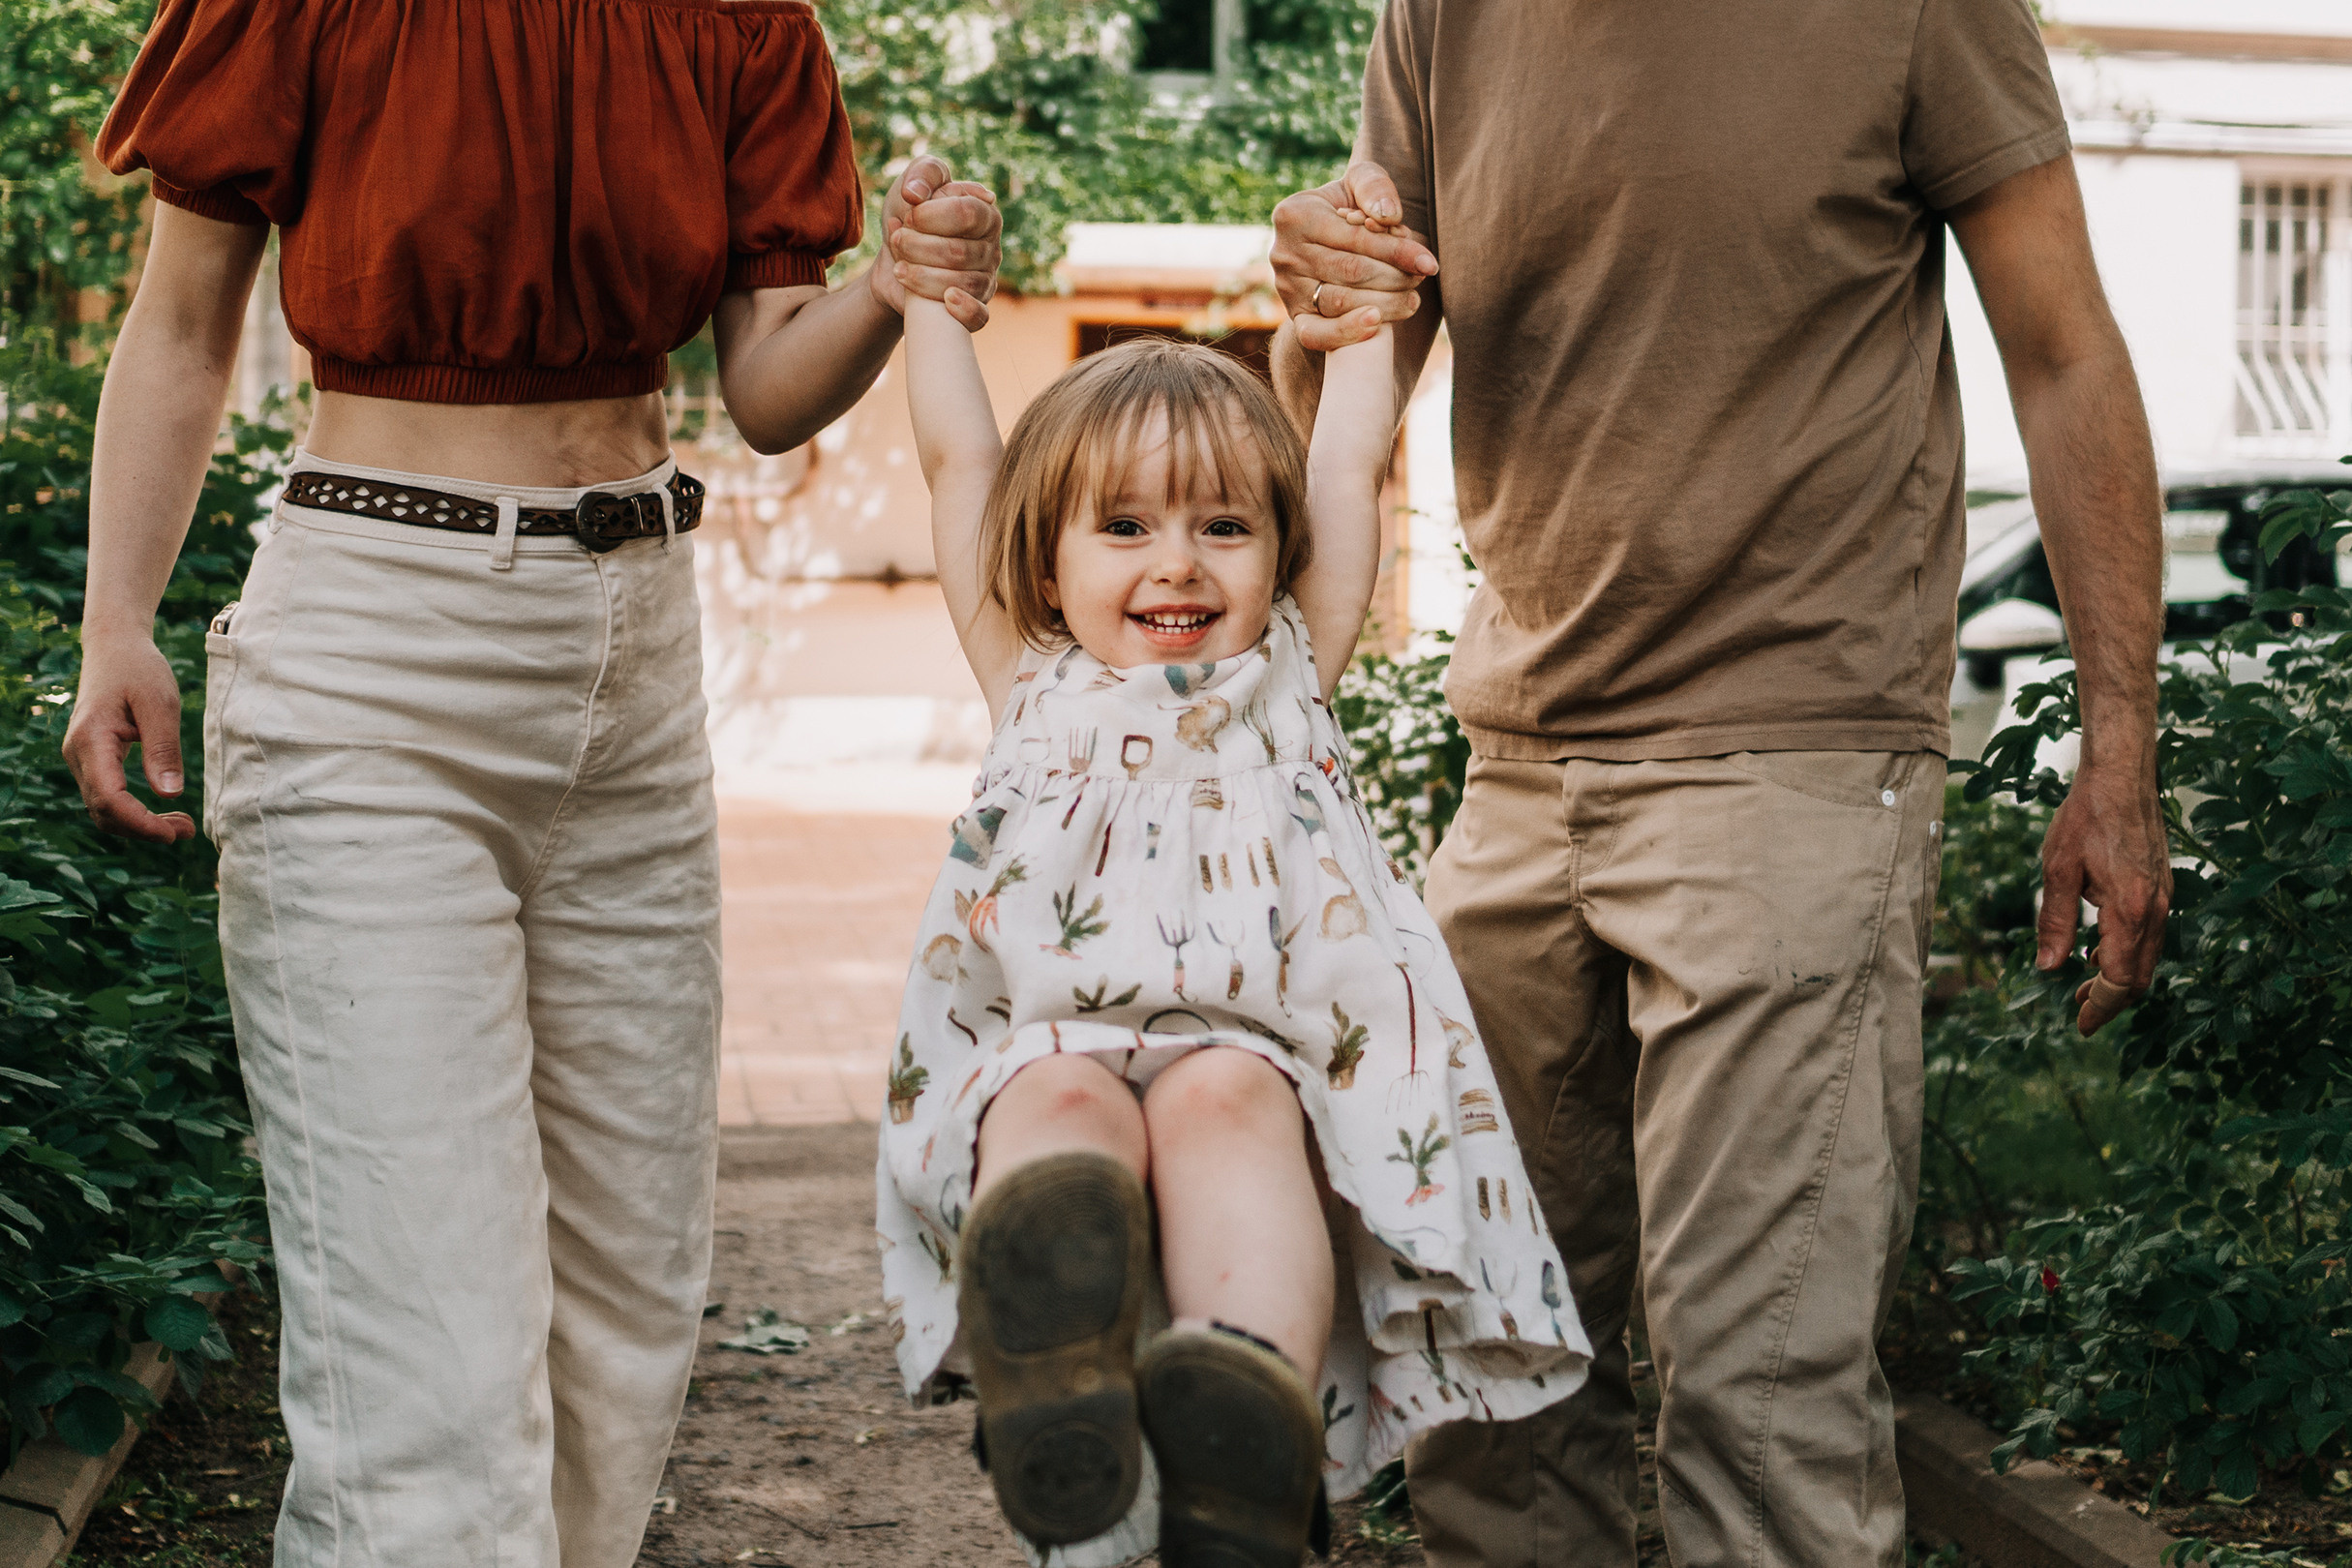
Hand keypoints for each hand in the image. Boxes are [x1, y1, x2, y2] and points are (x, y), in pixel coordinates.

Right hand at [62, 636, 194, 843]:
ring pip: (103, 808)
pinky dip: (133, 810)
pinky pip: (108, 795)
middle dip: (143, 829)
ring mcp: (82, 758)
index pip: (109, 798)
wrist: (116, 647)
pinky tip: (164, 811)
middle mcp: (78, 753)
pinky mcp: (93, 758)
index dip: (139, 823)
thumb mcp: (160, 703)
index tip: (173, 833)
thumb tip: (170, 794)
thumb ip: (163, 747)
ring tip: (181, 825)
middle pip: (103, 811)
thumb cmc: (140, 669)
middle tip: (186, 832)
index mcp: (91, 740)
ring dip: (139, 824)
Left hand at [869, 156, 1001, 331]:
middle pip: (959, 252)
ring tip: (899, 269)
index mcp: (985, 213)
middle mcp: (992, 247)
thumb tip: (917, 193)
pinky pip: (980, 316)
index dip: (931, 216)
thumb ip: (922, 173)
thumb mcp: (911, 186)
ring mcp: (986, 280)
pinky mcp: (976, 308)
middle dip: (918, 247)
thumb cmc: (908, 220)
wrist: (893, 261)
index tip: (907, 215)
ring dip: (921, 276)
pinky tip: (946, 300)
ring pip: (961, 284)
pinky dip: (963, 309)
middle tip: (897, 240)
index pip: (967, 213)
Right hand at [1271, 160, 1438, 352]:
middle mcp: (1284, 253)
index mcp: (1295, 215)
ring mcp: (1287, 288)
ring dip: (1384, 304)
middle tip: (1420, 278)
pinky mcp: (1294, 316)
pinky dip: (1347, 333)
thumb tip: (1387, 216)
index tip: (1428, 262)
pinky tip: (1377, 324)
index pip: (1355, 238)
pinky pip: (1315, 335)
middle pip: (1351, 272)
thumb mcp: (1358, 184)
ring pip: (1340, 303)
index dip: (1396, 251)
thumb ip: (1373, 187)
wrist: (1320, 241)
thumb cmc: (1346, 208)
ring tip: (1411, 299)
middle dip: (1394, 278)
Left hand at [2037, 760, 2171, 1034]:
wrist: (2123, 777)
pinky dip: (2127, 954)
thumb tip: (2050, 968)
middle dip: (2110, 1001)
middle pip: (2139, 977)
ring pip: (2147, 958)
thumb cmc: (2086, 817)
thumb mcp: (2057, 870)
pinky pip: (2150, 936)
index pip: (2120, 980)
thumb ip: (2056, 922)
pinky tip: (2099, 950)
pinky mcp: (2162, 888)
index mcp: (2130, 911)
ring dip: (2119, 978)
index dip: (2100, 1007)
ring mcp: (2164, 899)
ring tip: (2085, 987)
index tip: (2079, 1025)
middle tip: (2079, 1012)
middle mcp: (2156, 910)